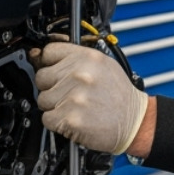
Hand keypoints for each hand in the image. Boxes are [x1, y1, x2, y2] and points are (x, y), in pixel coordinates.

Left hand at [30, 41, 147, 154]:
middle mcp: (80, 74)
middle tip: (72, 93)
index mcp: (88, 57)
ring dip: (55, 106)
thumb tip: (38, 55)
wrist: (134, 122)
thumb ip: (74, 59)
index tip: (57, 71)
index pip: (48, 52)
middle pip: (41, 77)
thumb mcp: (103, 66)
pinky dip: (57, 122)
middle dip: (52, 87)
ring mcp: (74, 97)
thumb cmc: (119, 96)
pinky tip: (74, 118)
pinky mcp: (70, 119)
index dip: (50, 63)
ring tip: (76, 107)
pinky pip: (47, 118)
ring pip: (42, 99)